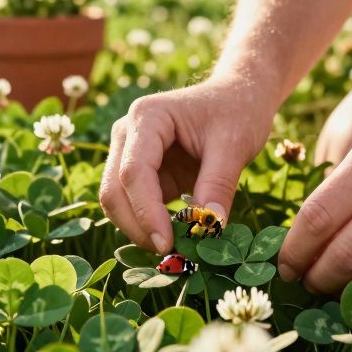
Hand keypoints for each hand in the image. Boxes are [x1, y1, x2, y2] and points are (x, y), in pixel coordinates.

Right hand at [100, 77, 276, 253]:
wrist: (238, 96)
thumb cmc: (237, 111)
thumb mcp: (234, 145)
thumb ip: (218, 185)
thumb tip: (208, 230)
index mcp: (146, 118)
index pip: (133, 172)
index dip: (146, 212)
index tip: (168, 244)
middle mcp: (128, 134)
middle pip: (114, 190)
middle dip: (138, 227)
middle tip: (172, 256)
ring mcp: (130, 153)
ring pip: (117, 202)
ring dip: (140, 230)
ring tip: (178, 249)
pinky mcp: (142, 172)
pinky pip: (135, 205)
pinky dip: (150, 226)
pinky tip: (177, 239)